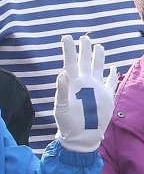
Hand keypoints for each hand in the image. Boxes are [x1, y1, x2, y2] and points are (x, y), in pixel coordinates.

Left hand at [54, 35, 115, 152]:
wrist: (80, 136)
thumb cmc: (67, 122)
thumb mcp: (61, 107)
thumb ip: (61, 91)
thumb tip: (62, 74)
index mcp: (72, 84)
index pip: (70, 62)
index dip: (69, 50)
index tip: (66, 37)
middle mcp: (84, 83)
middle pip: (84, 61)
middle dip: (85, 49)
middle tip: (85, 37)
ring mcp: (96, 88)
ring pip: (98, 68)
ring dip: (98, 57)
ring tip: (98, 46)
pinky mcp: (106, 96)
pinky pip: (110, 82)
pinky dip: (112, 75)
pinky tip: (112, 68)